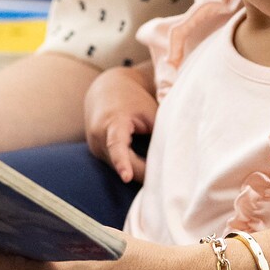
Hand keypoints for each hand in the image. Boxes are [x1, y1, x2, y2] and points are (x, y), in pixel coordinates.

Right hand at [83, 67, 155, 183]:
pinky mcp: (99, 153)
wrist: (106, 91)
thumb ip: (159, 133)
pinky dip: (131, 168)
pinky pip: (116, 165)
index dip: (122, 162)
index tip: (126, 178)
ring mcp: (96, 147)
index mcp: (112, 122)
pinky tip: (147, 172)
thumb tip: (173, 157)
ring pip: (119, 167)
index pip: (116, 144)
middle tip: (164, 179)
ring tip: (158, 175)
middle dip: (141, 173)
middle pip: (121, 162)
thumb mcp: (149, 111)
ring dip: (137, 172)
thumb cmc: (133, 100)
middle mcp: (99, 137)